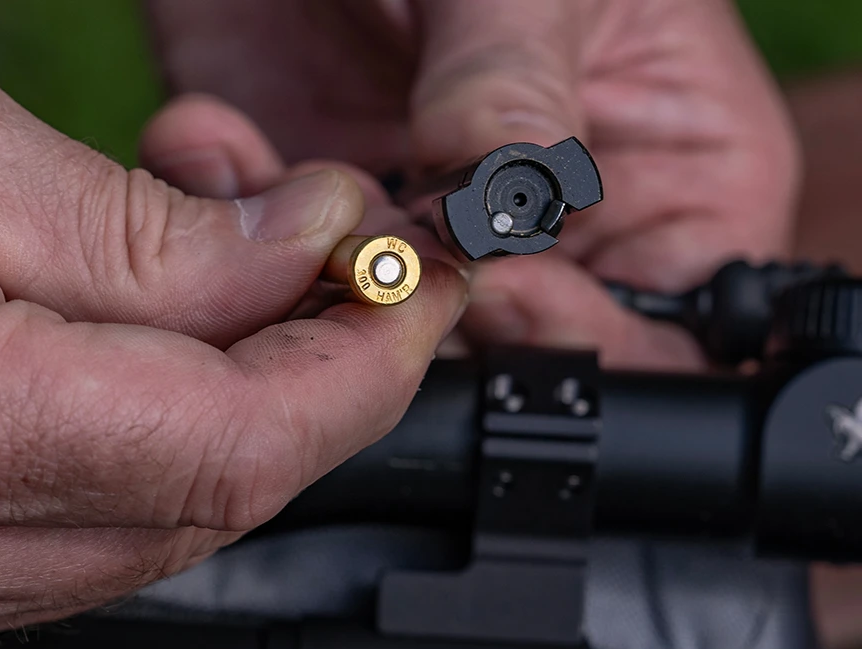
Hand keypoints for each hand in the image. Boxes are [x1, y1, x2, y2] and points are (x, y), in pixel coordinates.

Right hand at [0, 15, 466, 648]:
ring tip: (249, 285)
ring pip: (161, 531)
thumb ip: (145, 233)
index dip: (358, 365)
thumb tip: (305, 253)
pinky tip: (162, 359)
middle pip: (212, 501)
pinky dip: (158, 456)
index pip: (229, 442)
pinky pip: (87, 546)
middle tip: (353, 264)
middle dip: (318, 381)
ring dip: (243, 414)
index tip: (414, 279)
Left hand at [144, 0, 797, 367]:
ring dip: (290, 266)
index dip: (567, 332)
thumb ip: (515, 92)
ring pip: (353, 316)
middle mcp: (530, 216)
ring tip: (263, 161)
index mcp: (658, 169)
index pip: (644, 328)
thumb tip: (503, 212)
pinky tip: (204, 132)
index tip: (494, 293)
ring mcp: (407, 208)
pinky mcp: (294, 192)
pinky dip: (218, 212)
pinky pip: (249, 258)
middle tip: (357, 246)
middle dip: (409, 308)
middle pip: (487, 341)